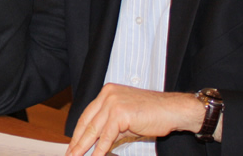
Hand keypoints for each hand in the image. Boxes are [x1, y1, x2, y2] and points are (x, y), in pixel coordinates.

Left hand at [67, 85, 204, 155]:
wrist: (173, 110)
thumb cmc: (153, 114)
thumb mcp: (126, 118)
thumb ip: (110, 126)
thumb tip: (97, 141)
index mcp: (107, 92)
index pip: (87, 115)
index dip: (78, 132)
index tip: (72, 144)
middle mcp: (107, 95)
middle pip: (87, 122)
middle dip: (77, 141)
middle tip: (70, 154)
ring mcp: (113, 103)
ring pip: (94, 130)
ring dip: (84, 147)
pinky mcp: (120, 113)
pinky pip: (107, 136)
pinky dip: (99, 149)